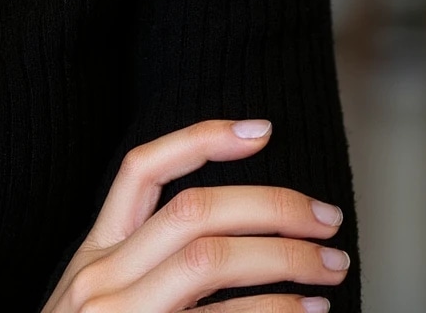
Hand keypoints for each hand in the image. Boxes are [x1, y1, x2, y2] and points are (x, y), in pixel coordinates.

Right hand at [38, 119, 349, 312]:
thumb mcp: (104, 299)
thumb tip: (237, 232)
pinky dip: (273, 310)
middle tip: (327, 218)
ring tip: (331, 266)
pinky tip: (307, 310)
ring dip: (285, 257)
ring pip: (210, 260)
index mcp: (95, 255)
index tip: (262, 130)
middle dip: (272, 206)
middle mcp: (103, 278)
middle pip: (193, 211)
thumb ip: (147, 264)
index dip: (201, 140)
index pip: (141, 170)